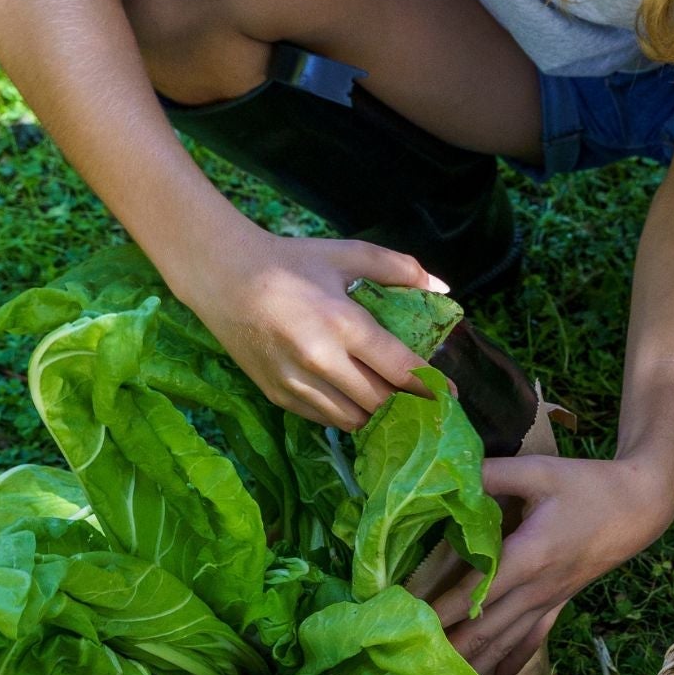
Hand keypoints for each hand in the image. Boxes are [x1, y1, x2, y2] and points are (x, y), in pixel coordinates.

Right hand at [170, 228, 447, 429]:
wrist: (223, 278)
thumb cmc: (290, 262)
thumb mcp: (347, 254)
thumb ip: (398, 269)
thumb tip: (441, 290)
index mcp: (342, 323)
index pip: (399, 368)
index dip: (430, 386)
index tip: (450, 395)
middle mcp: (321, 360)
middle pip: (380, 402)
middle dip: (407, 406)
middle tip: (424, 405)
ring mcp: (297, 383)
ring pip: (353, 420)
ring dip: (377, 416)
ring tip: (392, 406)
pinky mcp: (280, 396)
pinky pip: (325, 419)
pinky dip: (347, 415)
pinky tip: (357, 403)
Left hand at [432, 454, 673, 674]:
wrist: (639, 507)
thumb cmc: (587, 486)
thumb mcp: (538, 471)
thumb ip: (493, 473)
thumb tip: (449, 471)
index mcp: (528, 555)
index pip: (478, 590)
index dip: (444, 609)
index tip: (412, 624)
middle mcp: (536, 588)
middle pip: (487, 627)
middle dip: (451, 649)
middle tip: (416, 667)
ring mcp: (549, 601)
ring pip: (506, 641)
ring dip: (477, 664)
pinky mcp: (559, 604)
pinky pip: (533, 641)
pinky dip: (513, 663)